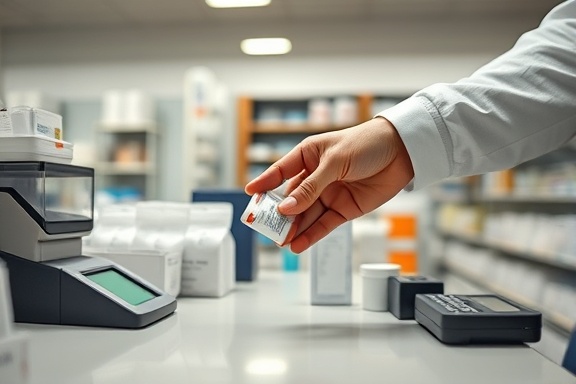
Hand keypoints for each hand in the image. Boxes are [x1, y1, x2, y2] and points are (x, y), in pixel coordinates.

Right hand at [245, 117, 413, 252]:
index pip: (280, 171)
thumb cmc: (366, 144)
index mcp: (308, 156)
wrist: (402, 152)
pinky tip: (297, 245)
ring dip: (293, 229)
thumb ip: (311, 187)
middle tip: (265, 229)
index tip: (249, 194)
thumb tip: (287, 208)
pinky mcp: (344, 209)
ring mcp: (329, 194)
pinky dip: (311, 236)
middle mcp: (316, 176)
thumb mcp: (334, 162)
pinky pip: (323, 225)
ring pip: (306, 215)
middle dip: (279, 214)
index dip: (264, 183)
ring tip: (280, 242)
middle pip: (291, 199)